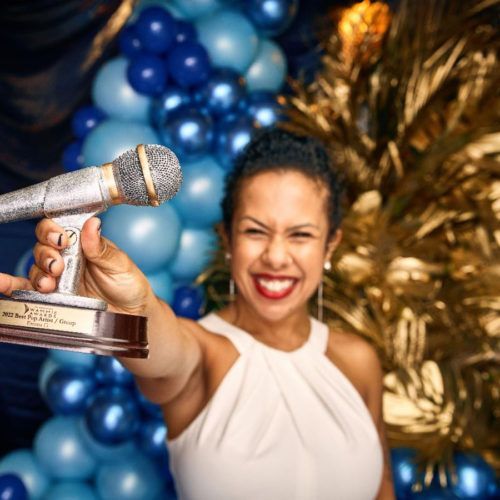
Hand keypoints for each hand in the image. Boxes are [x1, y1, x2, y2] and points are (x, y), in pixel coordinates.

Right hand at [26, 217, 154, 314]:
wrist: (131, 314)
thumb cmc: (129, 286)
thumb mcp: (119, 264)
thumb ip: (101, 248)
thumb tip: (92, 224)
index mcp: (84, 244)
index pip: (59, 228)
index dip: (53, 230)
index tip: (60, 239)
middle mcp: (68, 258)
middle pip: (43, 246)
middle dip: (45, 253)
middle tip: (57, 265)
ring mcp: (60, 277)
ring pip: (37, 267)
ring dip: (39, 273)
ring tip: (50, 283)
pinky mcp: (55, 296)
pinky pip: (32, 289)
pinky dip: (20, 286)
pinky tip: (18, 286)